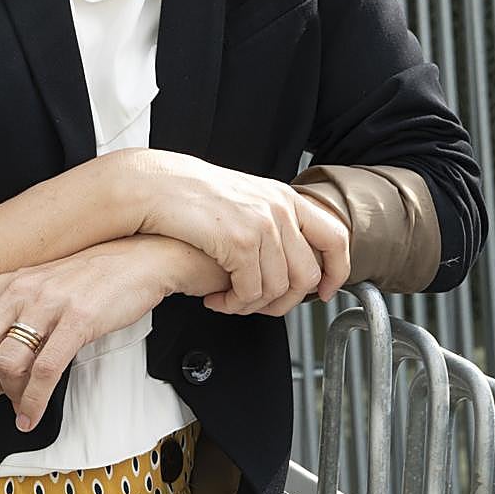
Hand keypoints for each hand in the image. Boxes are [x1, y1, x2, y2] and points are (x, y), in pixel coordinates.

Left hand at [0, 240, 171, 432]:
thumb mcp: (37, 293)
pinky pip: (44, 370)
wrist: (137, 260)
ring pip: (5, 364)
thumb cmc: (88, 282)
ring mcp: (46, 305)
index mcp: (2, 288)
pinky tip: (32, 414)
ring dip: (10, 398)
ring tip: (22, 406)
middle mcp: (17, 293)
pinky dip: (33, 402)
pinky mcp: (76, 319)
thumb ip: (9, 321)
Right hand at [197, 191, 350, 314]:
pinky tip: (217, 300)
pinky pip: (250, 291)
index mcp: (285, 198)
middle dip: (286, 302)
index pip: (336, 237)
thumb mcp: (246, 199)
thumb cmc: (193, 197)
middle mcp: (279, 209)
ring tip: (230, 303)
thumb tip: (290, 261)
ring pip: (277, 289)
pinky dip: (234, 305)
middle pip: (307, 275)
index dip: (337, 271)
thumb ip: (273, 223)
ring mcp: (261, 224)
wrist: (157, 186)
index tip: (324, 292)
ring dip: (252, 307)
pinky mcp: (239, 242)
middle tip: (261, 307)